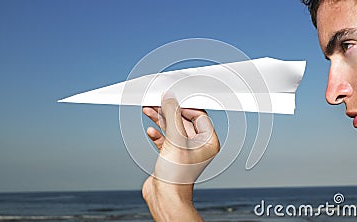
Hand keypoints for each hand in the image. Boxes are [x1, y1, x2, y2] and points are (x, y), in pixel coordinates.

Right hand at [142, 92, 219, 220]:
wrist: (164, 198)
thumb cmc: (177, 176)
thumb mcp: (175, 139)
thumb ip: (172, 116)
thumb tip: (169, 98)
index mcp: (208, 141)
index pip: (198, 115)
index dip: (184, 106)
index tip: (172, 98)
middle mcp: (198, 146)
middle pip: (183, 120)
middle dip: (169, 111)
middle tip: (157, 102)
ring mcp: (184, 151)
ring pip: (172, 129)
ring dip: (160, 120)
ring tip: (149, 110)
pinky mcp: (171, 156)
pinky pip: (165, 140)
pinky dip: (157, 134)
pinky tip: (150, 131)